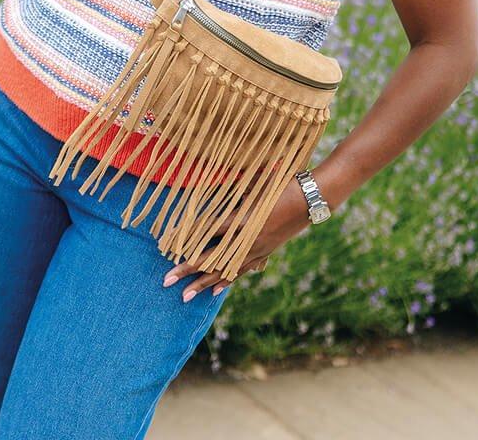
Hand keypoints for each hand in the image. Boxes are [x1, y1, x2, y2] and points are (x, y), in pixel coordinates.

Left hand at [162, 176, 311, 300]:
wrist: (312, 197)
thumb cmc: (282, 181)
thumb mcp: (255, 182)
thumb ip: (233, 189)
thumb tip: (211, 183)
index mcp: (242, 219)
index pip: (206, 232)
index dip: (185, 240)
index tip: (165, 248)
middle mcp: (247, 239)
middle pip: (211, 259)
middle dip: (187, 271)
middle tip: (165, 281)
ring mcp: (257, 249)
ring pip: (225, 271)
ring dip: (203, 284)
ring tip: (185, 296)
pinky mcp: (265, 251)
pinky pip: (242, 270)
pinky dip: (227, 280)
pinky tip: (216, 290)